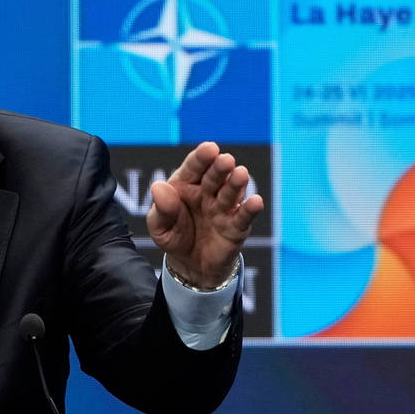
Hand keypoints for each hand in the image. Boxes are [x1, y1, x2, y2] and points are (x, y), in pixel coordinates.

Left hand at [147, 142, 263, 287]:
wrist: (190, 265)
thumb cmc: (174, 237)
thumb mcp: (160, 226)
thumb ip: (161, 208)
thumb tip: (158, 187)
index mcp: (186, 185)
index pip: (194, 167)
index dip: (201, 157)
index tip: (209, 149)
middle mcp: (208, 192)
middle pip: (215, 176)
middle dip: (220, 167)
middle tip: (225, 160)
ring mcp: (224, 208)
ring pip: (231, 192)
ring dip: (236, 183)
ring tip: (240, 174)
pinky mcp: (237, 226)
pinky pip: (244, 216)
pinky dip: (251, 209)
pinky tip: (255, 202)